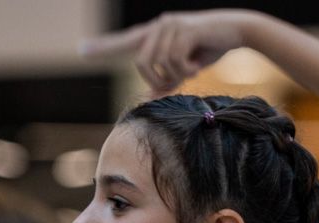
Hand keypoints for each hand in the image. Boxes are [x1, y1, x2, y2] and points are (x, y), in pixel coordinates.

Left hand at [80, 10, 254, 94]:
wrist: (236, 30)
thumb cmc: (208, 49)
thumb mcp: (184, 69)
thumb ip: (166, 81)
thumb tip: (151, 100)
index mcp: (154, 33)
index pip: (124, 41)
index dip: (103, 47)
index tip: (81, 50)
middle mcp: (159, 26)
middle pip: (141, 62)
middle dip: (157, 80)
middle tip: (174, 85)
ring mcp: (170, 25)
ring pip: (158, 64)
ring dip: (174, 76)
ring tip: (191, 73)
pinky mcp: (184, 29)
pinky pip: (175, 61)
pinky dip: (186, 71)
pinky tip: (198, 66)